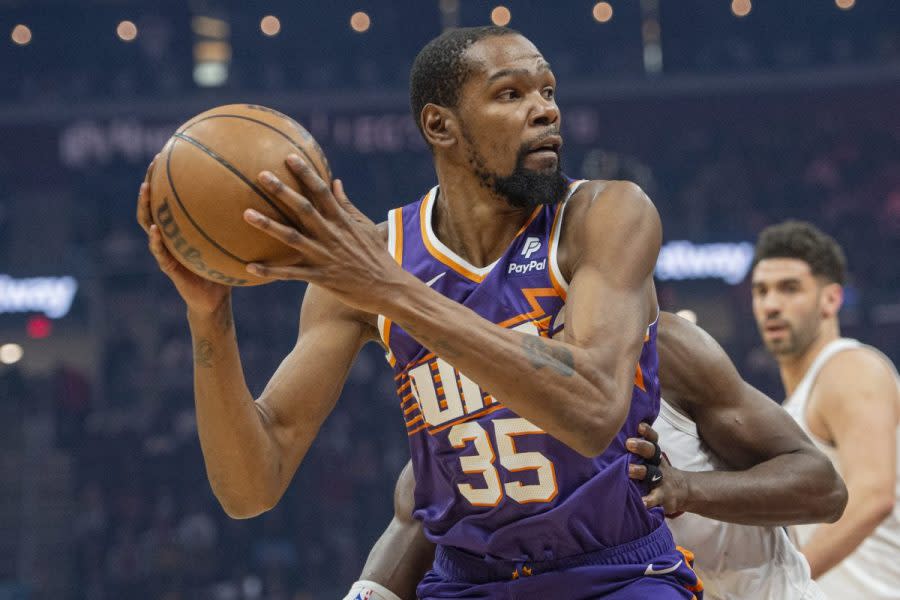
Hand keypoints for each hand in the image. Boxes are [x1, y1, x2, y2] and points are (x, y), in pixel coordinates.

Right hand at [136, 155, 230, 315]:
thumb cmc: (226, 267)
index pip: (174, 195)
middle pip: (155, 202)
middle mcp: (171, 234)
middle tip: (155, 161)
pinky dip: (156, 241)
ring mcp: (166, 250)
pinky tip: (156, 230)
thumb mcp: (236, 242)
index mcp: (183, 226)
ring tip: (146, 188)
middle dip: (153, 180)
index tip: (174, 149)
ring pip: (148, 223)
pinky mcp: (170, 269)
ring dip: (146, 205)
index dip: (172, 174)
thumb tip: (267, 195)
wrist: (216, 299)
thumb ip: (242, 220)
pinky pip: (160, 252)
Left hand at [242, 153, 407, 313]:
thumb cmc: (376, 256)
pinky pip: (291, 274)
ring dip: (269, 226)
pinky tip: (250, 266)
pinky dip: (271, 271)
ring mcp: (325, 256)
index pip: (322, 191)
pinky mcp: (321, 277)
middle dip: (282, 192)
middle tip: (261, 176)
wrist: (389, 288)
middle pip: (303, 209)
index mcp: (342, 221)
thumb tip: (335, 181)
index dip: (306, 173)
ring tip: (246, 214)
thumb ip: (347, 205)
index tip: (289, 157)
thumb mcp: (366, 227)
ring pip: (292, 238)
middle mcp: (331, 235)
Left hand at [626, 422, 688, 516]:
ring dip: (641, 470)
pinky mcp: (662, 497)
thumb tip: (610, 436)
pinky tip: (641, 502)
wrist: (681, 491)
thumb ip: (636, 451)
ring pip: (652, 473)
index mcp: (654, 454)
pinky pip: (655, 498)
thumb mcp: (651, 460)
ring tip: (629, 470)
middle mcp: (658, 464)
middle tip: (628, 443)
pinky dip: (648, 501)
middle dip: (641, 446)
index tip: (639, 426)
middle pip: (652, 452)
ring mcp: (661, 480)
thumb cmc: (656, 471)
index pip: (652, 439)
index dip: (647, 431)